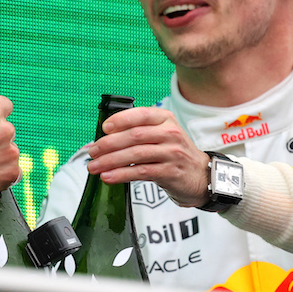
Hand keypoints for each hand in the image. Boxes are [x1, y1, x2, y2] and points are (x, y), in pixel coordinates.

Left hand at [84, 106, 209, 207]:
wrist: (201, 175)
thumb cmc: (173, 153)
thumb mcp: (162, 135)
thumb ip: (138, 132)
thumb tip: (103, 139)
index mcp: (165, 119)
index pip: (141, 114)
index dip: (120, 120)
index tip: (104, 128)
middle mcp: (170, 133)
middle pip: (134, 136)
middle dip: (109, 144)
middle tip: (92, 152)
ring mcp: (172, 153)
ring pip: (135, 154)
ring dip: (110, 161)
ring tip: (94, 167)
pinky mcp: (170, 172)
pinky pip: (141, 172)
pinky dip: (121, 174)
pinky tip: (108, 177)